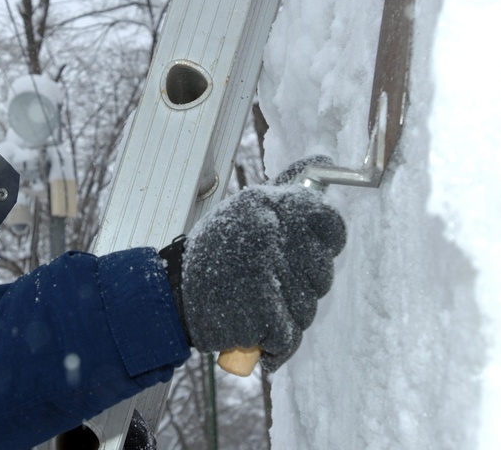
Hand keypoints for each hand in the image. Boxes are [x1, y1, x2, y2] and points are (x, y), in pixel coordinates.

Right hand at [162, 158, 345, 371]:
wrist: (171, 294)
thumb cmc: (215, 255)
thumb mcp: (247, 210)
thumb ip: (289, 194)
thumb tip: (324, 161)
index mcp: (266, 205)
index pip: (329, 223)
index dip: (324, 243)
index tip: (304, 251)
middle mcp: (268, 233)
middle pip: (322, 273)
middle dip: (301, 285)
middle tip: (267, 281)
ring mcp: (265, 272)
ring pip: (307, 307)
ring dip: (286, 314)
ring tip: (254, 302)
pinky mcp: (261, 311)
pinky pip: (289, 333)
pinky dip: (274, 338)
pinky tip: (252, 323)